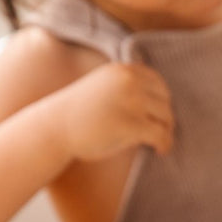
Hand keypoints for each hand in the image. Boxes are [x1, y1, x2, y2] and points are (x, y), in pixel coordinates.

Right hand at [48, 62, 173, 160]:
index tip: (160, 115)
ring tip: (161, 143)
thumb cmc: (78, 113)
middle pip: (165, 100)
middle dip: (166, 118)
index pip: (158, 82)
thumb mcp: (103, 87)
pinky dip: (165, 144)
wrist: (53, 129)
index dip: (163, 100)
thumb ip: (126, 86)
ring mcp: (131, 101)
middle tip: (163, 132)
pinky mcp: (131, 124)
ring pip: (166, 117)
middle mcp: (129, 81)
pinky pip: (161, 134)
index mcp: (122, 70)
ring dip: (167, 131)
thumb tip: (160, 100)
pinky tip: (161, 151)